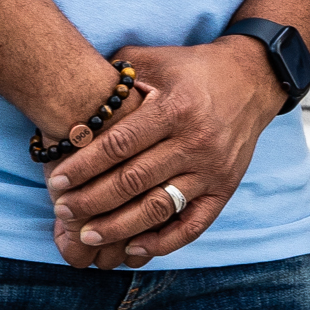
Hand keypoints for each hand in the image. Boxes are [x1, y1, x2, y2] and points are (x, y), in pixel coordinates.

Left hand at [46, 35, 284, 271]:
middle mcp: (195, 141)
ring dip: (119, 227)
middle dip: (92, 200)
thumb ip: (116, 74)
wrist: (253, 79)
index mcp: (174, 108)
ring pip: (159, 207)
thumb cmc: (193, 68)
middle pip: (133, 180)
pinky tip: (134, 249)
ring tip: (88, 234)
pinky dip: (164, 242)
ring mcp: (212, 169)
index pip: (119, 145)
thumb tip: (74, 93)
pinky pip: (193, 225)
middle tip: (63, 211)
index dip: (83, 167)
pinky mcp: (225, 189)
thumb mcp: (155, 59)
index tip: (57, 182)